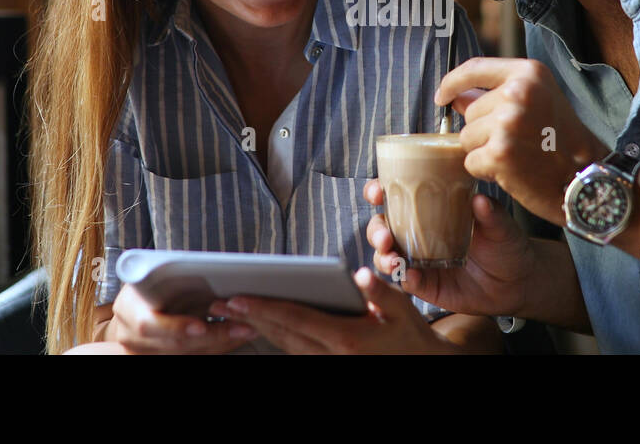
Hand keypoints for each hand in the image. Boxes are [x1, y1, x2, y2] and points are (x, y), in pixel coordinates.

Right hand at [104, 284, 256, 353]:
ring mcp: (142, 353)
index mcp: (128, 309)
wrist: (135, 305)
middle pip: (175, 345)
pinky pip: (193, 357)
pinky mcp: (157, 359)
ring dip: (221, 343)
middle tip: (243, 326)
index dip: (176, 327)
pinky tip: (235, 337)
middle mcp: (130, 337)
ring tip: (247, 329)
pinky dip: (216, 348)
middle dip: (213, 336)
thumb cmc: (149, 283)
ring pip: (187, 354)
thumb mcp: (153, 275)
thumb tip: (207, 269)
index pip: (148, 325)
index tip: (201, 326)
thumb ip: (170, 275)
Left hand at [209, 268, 454, 353]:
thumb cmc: (410, 333)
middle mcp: (331, 355)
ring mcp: (328, 364)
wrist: (420, 365)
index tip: (240, 297)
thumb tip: (360, 275)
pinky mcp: (328, 365)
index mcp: (346, 339)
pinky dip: (273, 338)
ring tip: (230, 311)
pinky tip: (259, 325)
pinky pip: (293, 352)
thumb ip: (380, 292)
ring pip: (283, 346)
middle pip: (281, 334)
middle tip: (219, 302)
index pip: (297, 320)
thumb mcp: (403, 308)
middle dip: (250, 317)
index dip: (266, 308)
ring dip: (256, 328)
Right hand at [365, 182, 534, 317]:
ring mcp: (419, 260)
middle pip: (382, 228)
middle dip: (376, 231)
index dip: (378, 191)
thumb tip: (479, 199)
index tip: (377, 192)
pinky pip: (407, 282)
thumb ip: (490, 213)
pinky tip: (411, 277)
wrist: (517, 283)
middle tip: (385, 237)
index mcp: (430, 210)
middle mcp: (418, 234)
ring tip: (393, 259)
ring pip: (387, 256)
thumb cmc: (506, 244)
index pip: (396, 196)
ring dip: (383, 257)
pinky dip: (404, 279)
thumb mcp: (500, 226)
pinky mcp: (426, 286)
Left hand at [436, 57, 605, 224]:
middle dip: (483, 130)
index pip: (474, 69)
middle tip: (518, 142)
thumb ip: (498, 94)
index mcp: (528, 73)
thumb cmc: (562, 141)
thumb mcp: (538, 101)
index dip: (451, 82)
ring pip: (467, 138)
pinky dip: (485, 171)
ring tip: (516, 155)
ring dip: (483, 151)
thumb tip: (456, 97)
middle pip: (469, 112)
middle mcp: (517, 93)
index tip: (441, 96)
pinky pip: (470, 161)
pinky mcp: (500, 153)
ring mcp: (508, 123)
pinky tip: (512, 171)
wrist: (584, 177)